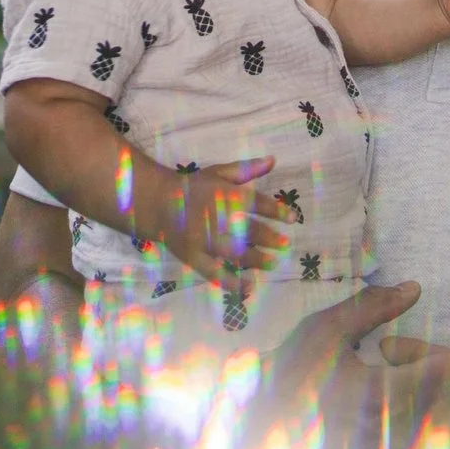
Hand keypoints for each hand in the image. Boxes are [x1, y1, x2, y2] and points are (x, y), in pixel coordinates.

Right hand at [157, 156, 295, 284]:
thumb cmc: (193, 187)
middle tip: (285, 244)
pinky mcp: (193, 257)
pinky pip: (213, 272)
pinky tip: (247, 288)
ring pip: (232, 252)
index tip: (293, 218)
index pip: (254, 202)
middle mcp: (214, 218)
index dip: (275, 210)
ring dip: (255, 259)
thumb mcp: (218, 172)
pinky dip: (231, 281)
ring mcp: (202, 240)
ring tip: (273, 263)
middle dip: (268, 237)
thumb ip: (246, 169)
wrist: (156, 203)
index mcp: (222, 195)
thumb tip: (273, 160)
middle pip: (245, 229)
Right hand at [226, 284, 449, 448]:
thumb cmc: (286, 385)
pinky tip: (367, 424)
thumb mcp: (322, 333)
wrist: (251, 447)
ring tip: (372, 394)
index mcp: (387, 395)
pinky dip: (406, 435)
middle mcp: (398, 434)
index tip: (392, 350)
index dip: (436, 354)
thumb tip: (414, 288)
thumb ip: (371, 306)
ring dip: (419, 405)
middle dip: (429, 378)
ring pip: (437, 428)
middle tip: (383, 368)